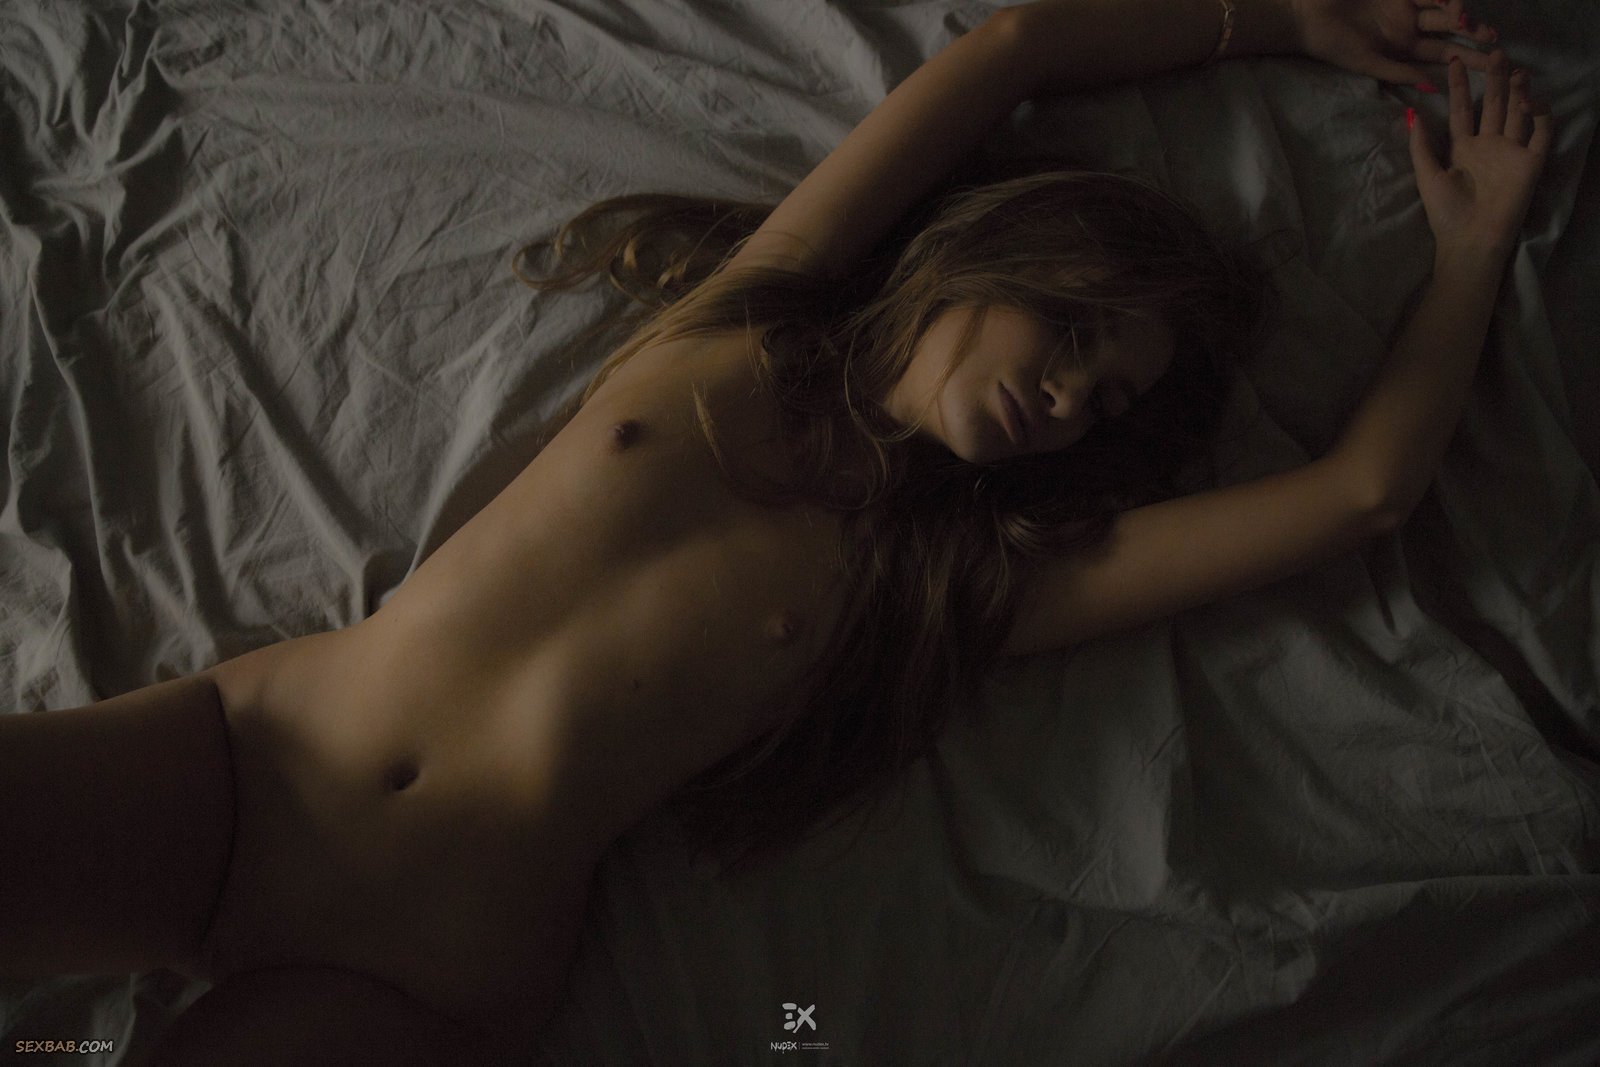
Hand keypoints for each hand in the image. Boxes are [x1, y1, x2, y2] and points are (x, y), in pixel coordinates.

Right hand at [1288, 0, 1500, 83]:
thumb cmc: (1332, 45)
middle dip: (1472, 33)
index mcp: (1405, 48)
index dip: (1468, 59)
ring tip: (1466, 21)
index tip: (1490, 65)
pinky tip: (1450, 3)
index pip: (1444, 54)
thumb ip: (1399, 72)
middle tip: (1493, 39)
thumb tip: (1434, 88)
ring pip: (1442, 6)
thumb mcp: (1367, 63)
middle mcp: (1410, 25)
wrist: (1306, 16)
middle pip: (1450, 29)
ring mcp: (1405, 4)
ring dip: (1459, 12)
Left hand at [1409, 50, 1553, 260]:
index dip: (1459, 87)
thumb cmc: (1446, 213)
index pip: (1463, 110)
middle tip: (1494, 53)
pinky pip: (1540, 133)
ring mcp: (1511, 152)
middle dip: (1495, 80)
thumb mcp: (1427, 176)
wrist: (1470, 240)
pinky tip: (1529, 100)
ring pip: (1518, 113)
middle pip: (1494, 105)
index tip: (1453, 63)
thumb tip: (1410, 113)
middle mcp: (1489, 146)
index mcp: (1463, 148)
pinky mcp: (1531, 163)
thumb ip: (1421, 146)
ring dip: (1518, 91)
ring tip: (1515, 70)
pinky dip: (1539, 114)